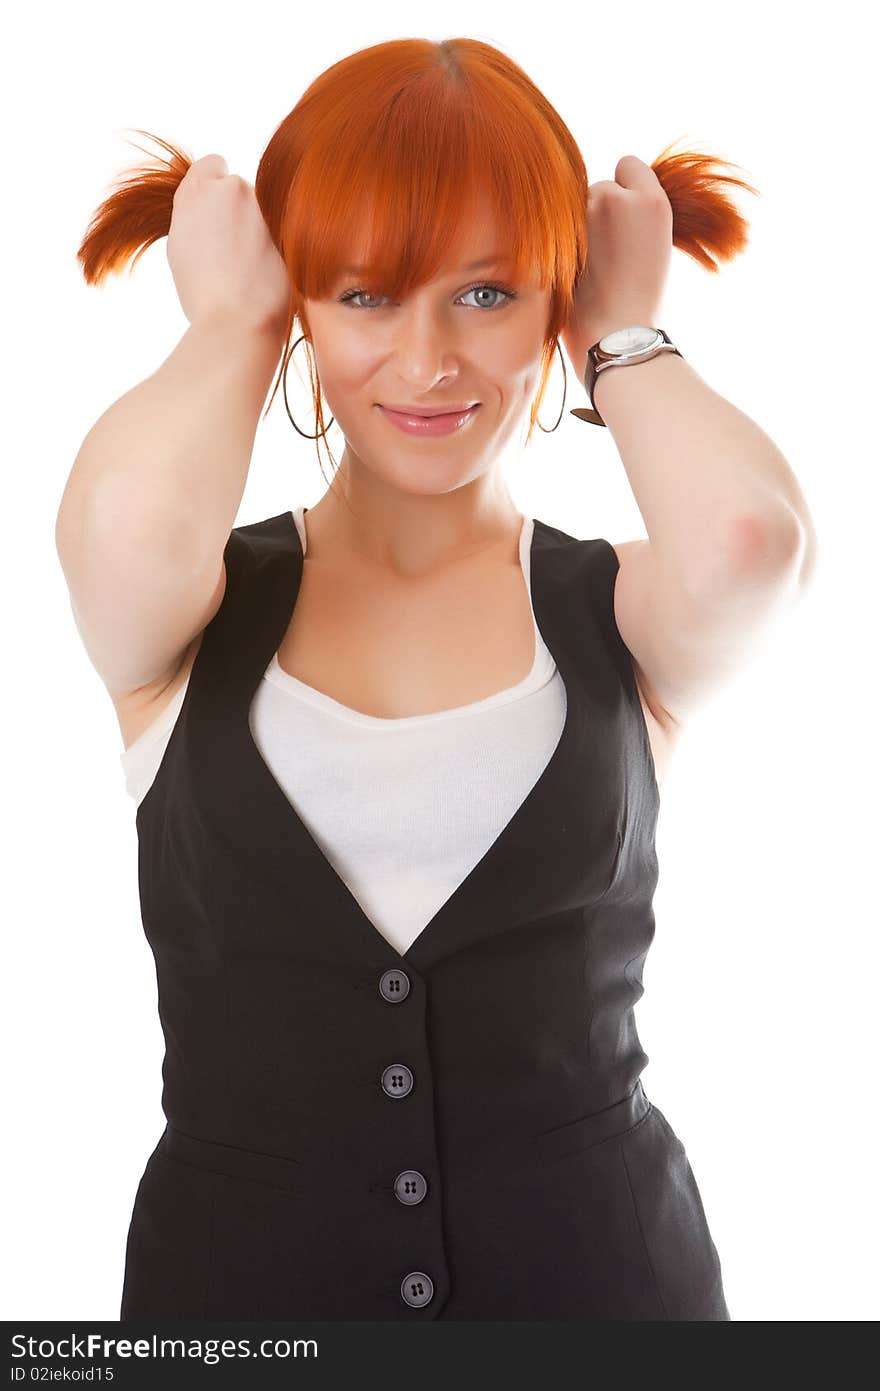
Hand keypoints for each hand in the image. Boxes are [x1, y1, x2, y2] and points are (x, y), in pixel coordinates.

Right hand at [167, 154, 291, 335]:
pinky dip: (278, 244)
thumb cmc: (203, 294)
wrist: (237, 321)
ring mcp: (265, 206)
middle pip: (240, 189)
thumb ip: (195, 214)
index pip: (213, 164)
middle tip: (233, 251)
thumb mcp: (181, 245)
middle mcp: (233, 187)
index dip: (216, 186)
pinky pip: (284, 229)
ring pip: (265, 209)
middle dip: (239, 211)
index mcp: (199, 190)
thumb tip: (208, 207)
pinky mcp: (291, 226)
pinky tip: (269, 271)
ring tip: (251, 267)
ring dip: (261, 228)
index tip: (218, 210)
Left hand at [559, 155, 672, 382]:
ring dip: (579, 226)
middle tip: (609, 252)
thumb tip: (609, 197)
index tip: (626, 218)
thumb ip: (634, 213)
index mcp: (651, 201)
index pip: (628, 165)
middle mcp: (615, 197)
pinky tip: (574, 270)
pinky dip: (560, 241)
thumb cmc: (642, 301)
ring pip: (576, 205)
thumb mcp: (655, 244)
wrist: (619, 337)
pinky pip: (555, 225)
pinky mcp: (557, 236)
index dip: (627, 190)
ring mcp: (582, 216)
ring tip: (591, 267)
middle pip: (600, 187)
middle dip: (601, 211)